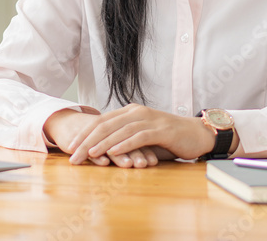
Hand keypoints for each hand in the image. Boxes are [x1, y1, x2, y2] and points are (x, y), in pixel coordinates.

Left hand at [43, 109, 173, 167]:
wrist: (197, 134)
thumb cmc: (168, 138)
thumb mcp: (142, 137)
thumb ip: (124, 139)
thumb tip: (100, 150)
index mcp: (129, 112)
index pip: (100, 122)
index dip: (84, 134)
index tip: (69, 147)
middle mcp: (136, 112)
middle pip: (105, 125)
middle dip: (87, 141)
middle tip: (73, 155)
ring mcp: (149, 120)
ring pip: (119, 131)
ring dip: (102, 143)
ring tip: (88, 154)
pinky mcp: (161, 130)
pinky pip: (139, 136)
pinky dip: (124, 144)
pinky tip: (113, 153)